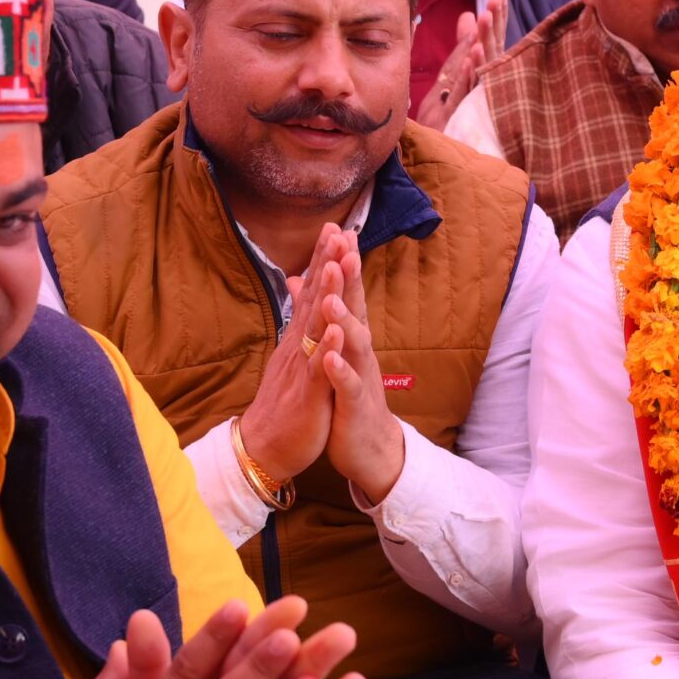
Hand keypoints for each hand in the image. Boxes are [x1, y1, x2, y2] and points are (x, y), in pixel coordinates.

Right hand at [235, 248, 347, 480]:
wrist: (264, 446)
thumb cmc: (284, 401)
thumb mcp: (292, 356)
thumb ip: (298, 322)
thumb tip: (298, 290)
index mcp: (299, 338)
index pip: (313, 291)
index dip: (324, 260)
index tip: (335, 228)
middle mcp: (298, 346)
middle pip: (313, 298)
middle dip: (325, 264)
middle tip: (336, 230)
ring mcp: (302, 368)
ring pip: (314, 327)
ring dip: (326, 295)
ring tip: (336, 265)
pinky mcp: (307, 395)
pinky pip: (318, 370)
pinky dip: (326, 349)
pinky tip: (335, 329)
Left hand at [314, 227, 408, 503]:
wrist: (370, 448)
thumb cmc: (349, 397)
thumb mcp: (335, 351)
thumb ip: (324, 315)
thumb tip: (308, 281)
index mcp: (352, 338)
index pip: (348, 294)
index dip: (343, 263)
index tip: (338, 229)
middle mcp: (361, 351)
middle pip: (357, 308)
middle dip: (350, 278)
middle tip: (344, 245)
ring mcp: (361, 376)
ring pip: (355, 343)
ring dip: (344, 320)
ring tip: (331, 297)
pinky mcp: (356, 405)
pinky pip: (349, 386)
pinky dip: (340, 370)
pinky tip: (329, 357)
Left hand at [412, 0, 506, 128]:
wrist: (441, 150)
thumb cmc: (451, 112)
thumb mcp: (454, 72)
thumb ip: (463, 45)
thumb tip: (468, 14)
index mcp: (483, 74)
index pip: (493, 42)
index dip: (497, 19)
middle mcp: (484, 87)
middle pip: (492, 52)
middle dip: (493, 26)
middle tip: (495, 0)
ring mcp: (474, 103)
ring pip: (482, 71)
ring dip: (484, 45)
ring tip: (484, 19)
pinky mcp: (461, 118)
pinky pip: (465, 94)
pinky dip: (469, 76)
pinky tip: (470, 58)